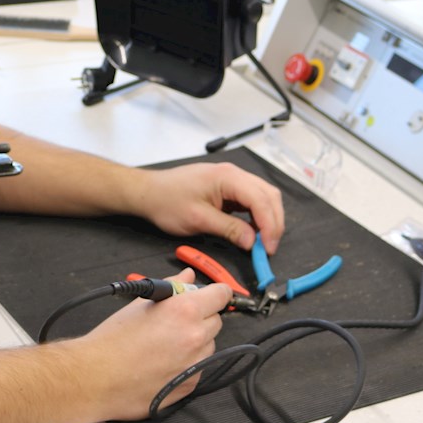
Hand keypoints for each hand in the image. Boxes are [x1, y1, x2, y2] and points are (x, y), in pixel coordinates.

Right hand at [77, 268, 230, 419]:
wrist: (97, 378)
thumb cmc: (113, 340)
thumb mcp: (140, 303)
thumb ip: (172, 287)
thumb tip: (187, 277)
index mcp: (184, 311)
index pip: (221, 295)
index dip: (215, 293)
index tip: (211, 295)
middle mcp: (195, 337)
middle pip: (216, 320)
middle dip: (201, 317)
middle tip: (175, 320)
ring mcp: (196, 364)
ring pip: (209, 346)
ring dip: (196, 342)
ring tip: (164, 344)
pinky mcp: (191, 385)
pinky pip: (199, 367)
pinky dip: (188, 363)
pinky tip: (163, 362)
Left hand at [133, 162, 285, 252]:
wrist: (148, 192)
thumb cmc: (166, 201)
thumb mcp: (198, 219)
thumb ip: (229, 229)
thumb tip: (253, 242)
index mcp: (227, 177)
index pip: (261, 199)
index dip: (270, 225)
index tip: (268, 248)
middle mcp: (233, 174)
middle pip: (268, 195)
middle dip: (274, 222)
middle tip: (269, 248)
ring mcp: (231, 180)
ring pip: (263, 197)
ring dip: (267, 219)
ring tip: (263, 243)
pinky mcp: (227, 188)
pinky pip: (251, 200)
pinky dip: (257, 217)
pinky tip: (253, 232)